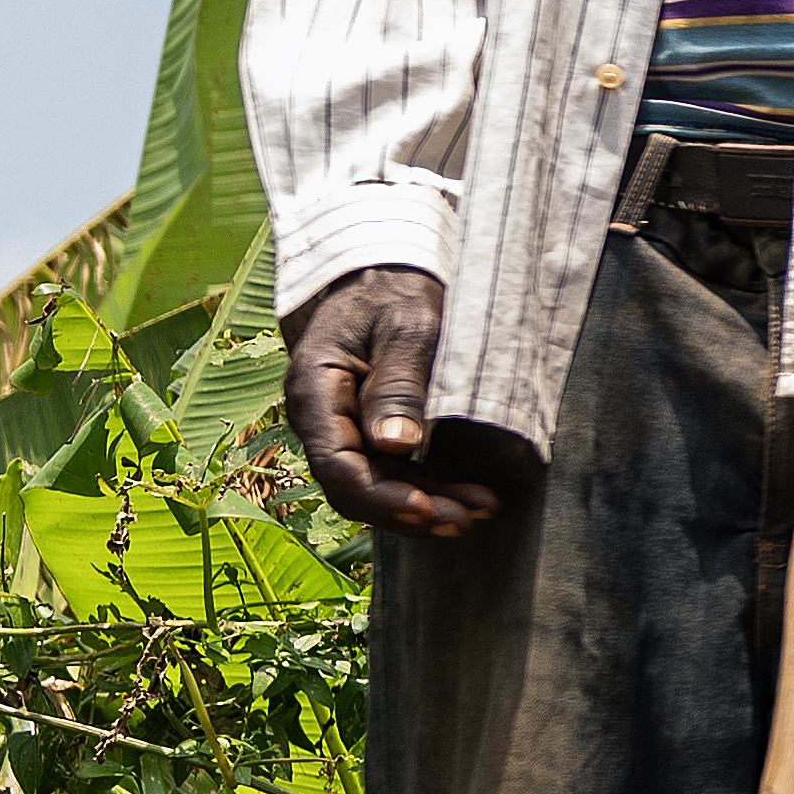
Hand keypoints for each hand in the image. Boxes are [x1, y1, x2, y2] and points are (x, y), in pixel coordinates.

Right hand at [283, 270, 495, 538]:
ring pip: (377, 486)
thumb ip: (398, 386)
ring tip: (479, 512)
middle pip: (355, 487)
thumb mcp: (405, 329)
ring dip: (426, 506)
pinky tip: (470, 499)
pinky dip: (430, 490)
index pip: (336, 465)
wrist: (387, 273)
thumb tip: (395, 448)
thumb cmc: (395, 292)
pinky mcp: (370, 431)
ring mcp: (344, 427)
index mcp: (315, 391)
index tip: (427, 509)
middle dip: (409, 511)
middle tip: (467, 520)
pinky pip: (394, 473)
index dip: (380, 496)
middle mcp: (321, 418)